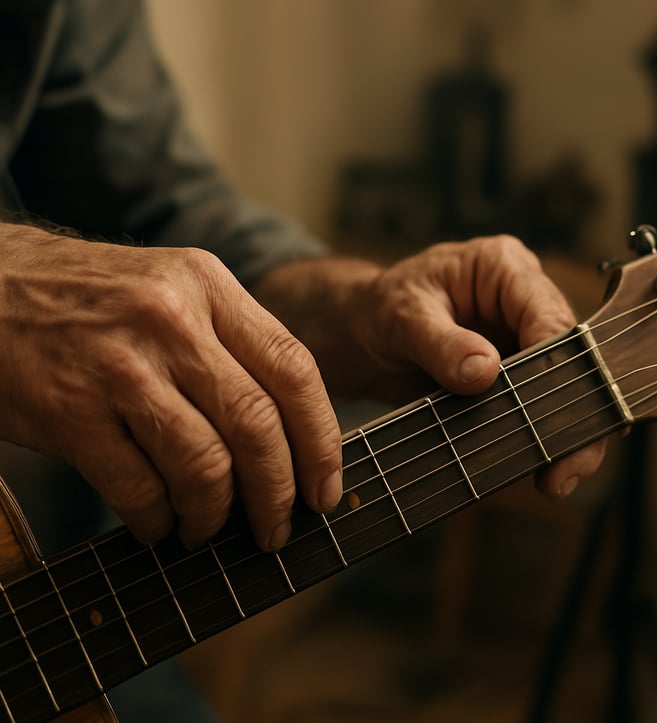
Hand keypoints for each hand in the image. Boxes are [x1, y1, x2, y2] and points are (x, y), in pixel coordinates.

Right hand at [0, 224, 341, 549]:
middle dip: (279, 492)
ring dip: (215, 515)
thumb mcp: (175, 292)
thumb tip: (293, 435)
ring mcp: (119, 365)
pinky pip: (138, 489)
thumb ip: (233, 346)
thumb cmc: (95, 300)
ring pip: (204, 464)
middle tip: (278, 529)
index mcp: (209, 286)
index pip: (294, 368)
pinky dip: (158, 520)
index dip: (321, 438)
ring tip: (207, 527)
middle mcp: (171, 320)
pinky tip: (158, 523)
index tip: (325, 489)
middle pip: (257, 423)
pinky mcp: (68, 412)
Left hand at [255, 235, 604, 496]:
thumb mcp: (402, 318)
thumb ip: (442, 344)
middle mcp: (523, 301)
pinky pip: (539, 406)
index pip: (547, 313)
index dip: (558, 365)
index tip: (552, 413)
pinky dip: (541, 438)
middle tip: (565, 468)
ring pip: (566, 387)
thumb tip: (485, 371)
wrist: (361, 338)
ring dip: (565, 434)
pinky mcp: (515, 375)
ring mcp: (522, 340)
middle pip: (571, 356)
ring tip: (557, 480)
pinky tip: (542, 471)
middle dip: (574, 412)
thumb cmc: (379, 310)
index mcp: (504, 268)